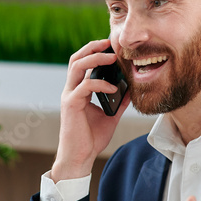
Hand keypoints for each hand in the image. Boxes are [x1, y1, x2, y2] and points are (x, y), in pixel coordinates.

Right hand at [51, 39, 130, 181]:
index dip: (94, 52)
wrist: (80, 157)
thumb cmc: (91, 138)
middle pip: (76, 59)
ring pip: (76, 67)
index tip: (111, 47)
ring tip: (111, 57)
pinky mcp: (71, 105)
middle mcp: (71, 90)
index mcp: (78, 91)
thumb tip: (131, 88)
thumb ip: (119, 101)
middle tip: (109, 43)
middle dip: (92, 48)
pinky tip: (112, 88)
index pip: (82, 64)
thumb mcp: (110, 116)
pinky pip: (85, 86)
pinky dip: (100, 84)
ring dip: (94, 58)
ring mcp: (69, 96)